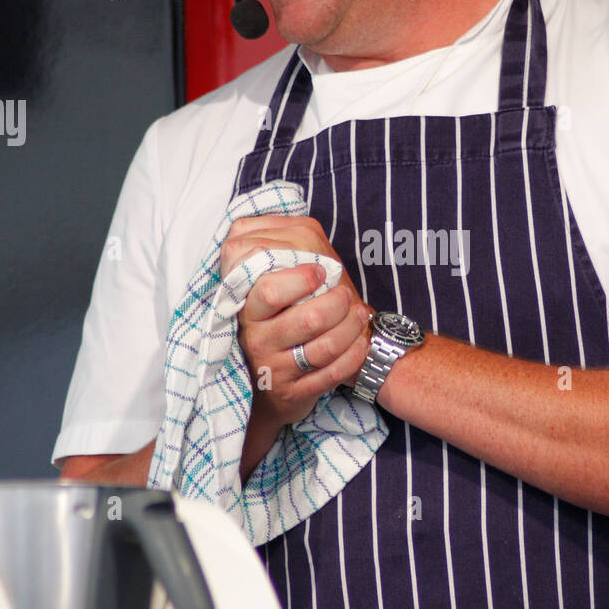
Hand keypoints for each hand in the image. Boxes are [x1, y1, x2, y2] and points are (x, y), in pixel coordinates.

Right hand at [220, 215, 373, 425]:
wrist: (272, 380)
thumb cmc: (277, 320)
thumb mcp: (267, 286)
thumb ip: (271, 249)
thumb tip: (282, 215)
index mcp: (248, 308)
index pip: (267, 287)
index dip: (300, 277)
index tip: (320, 271)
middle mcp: (257, 339)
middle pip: (304, 317)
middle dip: (335, 303)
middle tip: (346, 295)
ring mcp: (276, 368)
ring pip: (323, 346)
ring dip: (351, 326)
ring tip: (359, 313)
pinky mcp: (295, 393)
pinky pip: (332, 374)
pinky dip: (353, 355)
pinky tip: (360, 341)